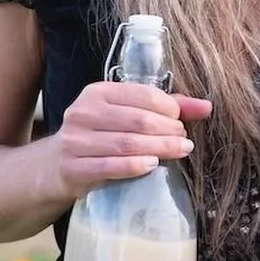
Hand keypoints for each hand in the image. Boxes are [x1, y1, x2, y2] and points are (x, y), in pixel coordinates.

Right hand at [54, 81, 211, 196]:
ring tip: (179, 151)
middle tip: (184, 140)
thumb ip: (164, 108)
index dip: (170, 108)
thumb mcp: (124, 115)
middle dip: (168, 130)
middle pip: (139, 120)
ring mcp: (75, 140)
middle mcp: (83, 112)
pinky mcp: (72, 168)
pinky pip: (110, 166)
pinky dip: (136, 166)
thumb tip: (206, 107)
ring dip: (160, 148)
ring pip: (128, 143)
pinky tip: (153, 166)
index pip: (143, 95)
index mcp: (97, 92)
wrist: (53, 167)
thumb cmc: (99, 137)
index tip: (183, 121)